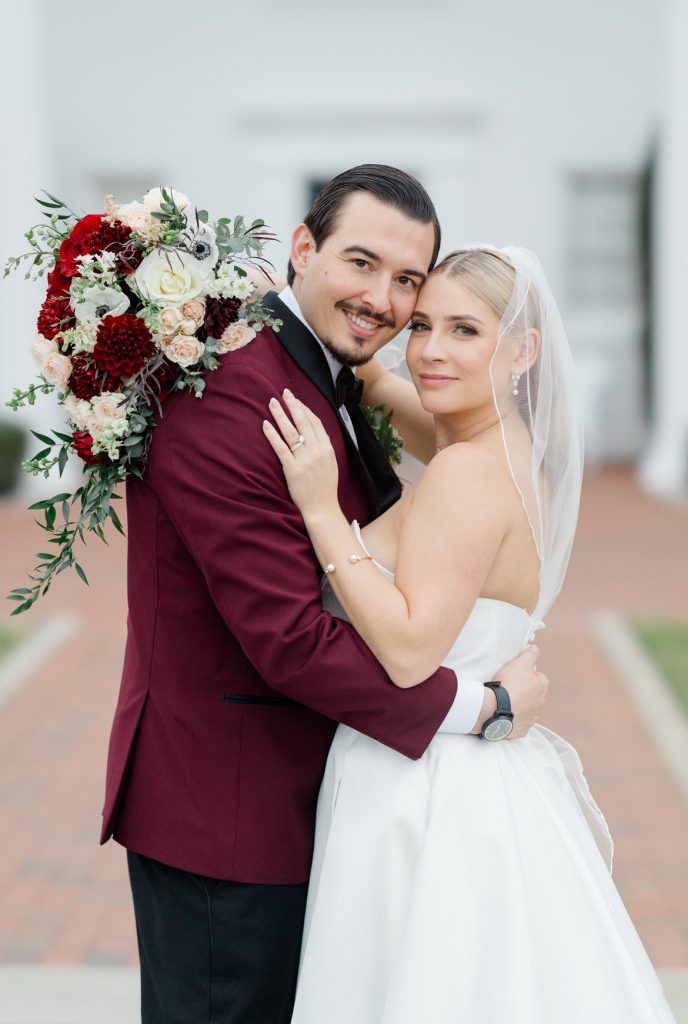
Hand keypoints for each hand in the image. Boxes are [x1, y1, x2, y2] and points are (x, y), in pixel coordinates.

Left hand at [263, 389, 339, 519]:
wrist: (322, 508)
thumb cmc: (325, 488)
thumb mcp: (330, 463)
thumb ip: (323, 447)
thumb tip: (314, 432)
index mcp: (327, 448)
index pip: (315, 422)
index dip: (305, 408)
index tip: (296, 399)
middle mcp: (317, 451)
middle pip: (303, 422)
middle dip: (293, 405)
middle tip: (283, 393)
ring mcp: (305, 460)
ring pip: (291, 431)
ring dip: (281, 414)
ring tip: (272, 402)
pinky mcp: (292, 469)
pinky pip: (280, 448)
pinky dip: (272, 434)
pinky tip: (265, 424)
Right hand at [498, 645, 548, 739]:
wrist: (496, 710)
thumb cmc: (509, 684)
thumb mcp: (519, 663)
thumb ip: (530, 655)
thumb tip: (535, 648)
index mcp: (542, 687)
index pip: (538, 677)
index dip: (526, 674)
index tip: (516, 675)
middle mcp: (540, 704)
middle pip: (533, 694)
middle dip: (524, 691)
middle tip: (508, 687)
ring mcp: (532, 718)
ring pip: (527, 709)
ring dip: (519, 706)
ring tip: (504, 701)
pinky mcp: (522, 730)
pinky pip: (519, 723)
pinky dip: (513, 719)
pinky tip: (503, 714)